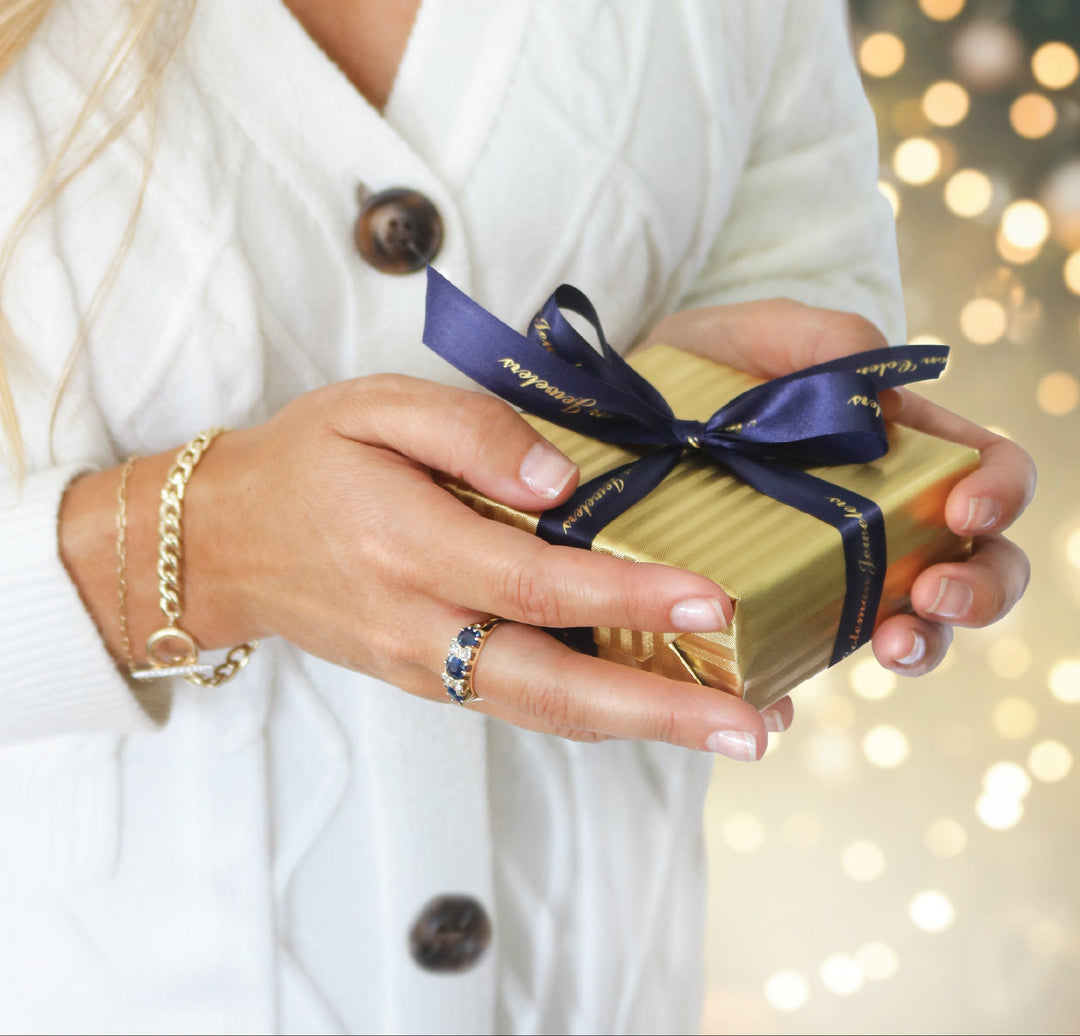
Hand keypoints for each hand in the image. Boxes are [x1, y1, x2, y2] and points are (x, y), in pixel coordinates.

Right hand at [173, 375, 789, 759]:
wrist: (229, 543)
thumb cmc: (307, 462)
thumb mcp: (373, 406)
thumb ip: (468, 429)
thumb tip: (560, 481)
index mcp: (408, 547)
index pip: (533, 583)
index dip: (625, 600)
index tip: (711, 603)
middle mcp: (420, 626)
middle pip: (552, 688)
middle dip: (659, 712)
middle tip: (754, 723)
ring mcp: (424, 666)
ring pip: (544, 712)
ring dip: (643, 727)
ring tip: (735, 726)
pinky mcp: (429, 679)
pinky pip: (523, 702)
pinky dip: (597, 713)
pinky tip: (659, 704)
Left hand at [646, 298, 1035, 675]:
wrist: (616, 418)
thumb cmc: (700, 366)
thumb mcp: (755, 333)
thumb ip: (823, 341)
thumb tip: (885, 407)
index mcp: (897, 444)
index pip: (986, 468)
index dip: (1000, 491)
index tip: (965, 509)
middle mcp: (880, 513)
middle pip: (976, 561)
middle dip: (980, 589)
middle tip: (933, 594)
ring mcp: (834, 567)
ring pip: (913, 620)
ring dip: (923, 643)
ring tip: (892, 645)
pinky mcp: (776, 608)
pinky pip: (808, 655)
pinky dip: (808, 680)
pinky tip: (785, 694)